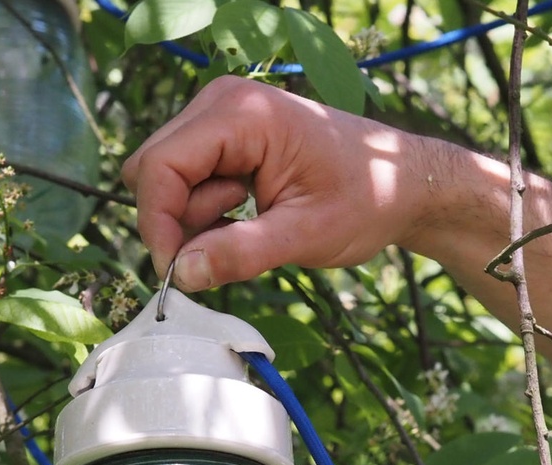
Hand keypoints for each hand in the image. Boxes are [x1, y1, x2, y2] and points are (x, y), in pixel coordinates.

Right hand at [121, 76, 429, 291]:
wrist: (399, 181)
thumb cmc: (364, 200)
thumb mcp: (305, 235)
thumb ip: (241, 254)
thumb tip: (182, 274)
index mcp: (244, 114)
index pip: (160, 165)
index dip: (157, 223)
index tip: (177, 273)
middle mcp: (222, 102)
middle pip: (151, 169)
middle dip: (174, 221)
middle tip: (224, 247)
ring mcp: (219, 117)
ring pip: (163, 179)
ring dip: (192, 219)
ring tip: (249, 225)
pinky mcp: (222, 137)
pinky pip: (182, 181)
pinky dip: (202, 212)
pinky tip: (242, 216)